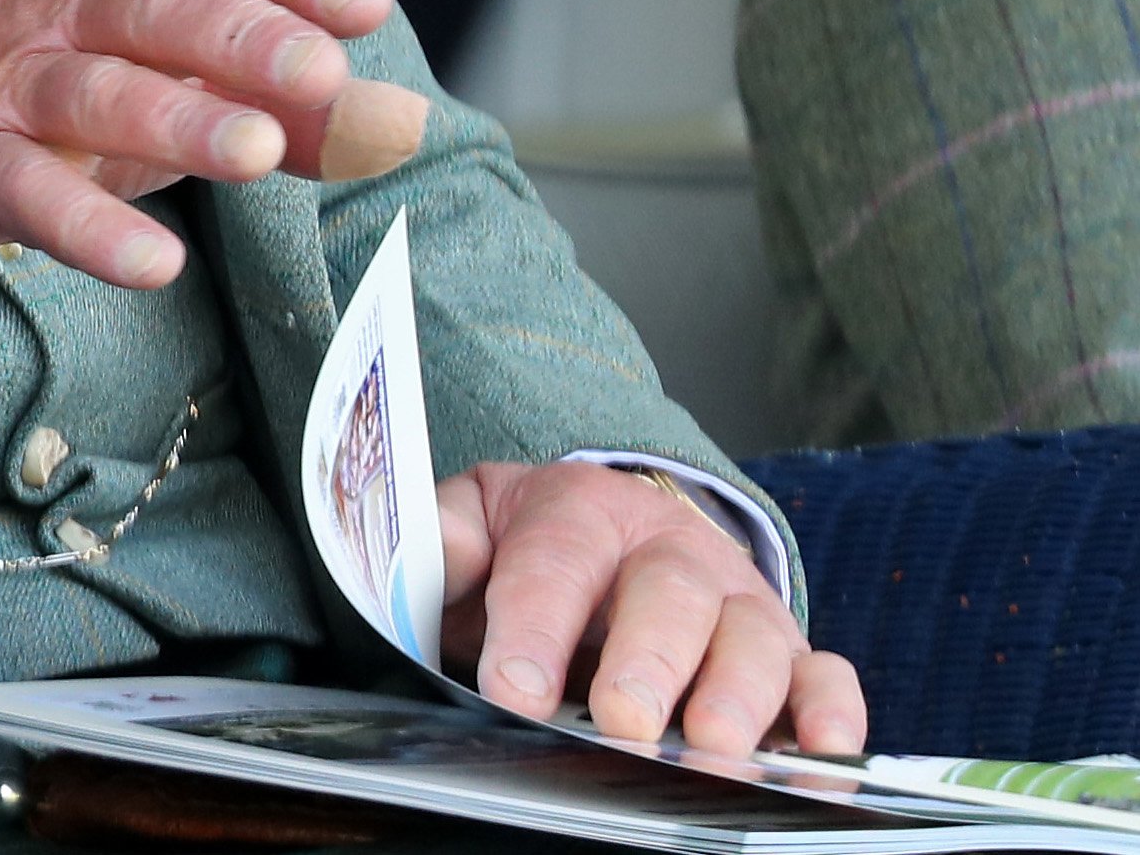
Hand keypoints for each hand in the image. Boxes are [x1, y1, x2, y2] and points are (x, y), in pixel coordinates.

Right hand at [0, 0, 392, 284]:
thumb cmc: (41, 98)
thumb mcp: (159, 84)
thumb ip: (281, 106)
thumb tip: (402, 123)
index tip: (366, 1)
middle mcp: (64, 17)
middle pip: (153, 4)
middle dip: (242, 33)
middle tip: (322, 71)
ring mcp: (8, 89)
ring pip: (94, 90)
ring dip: (177, 116)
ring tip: (258, 153)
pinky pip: (26, 192)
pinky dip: (88, 227)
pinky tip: (153, 265)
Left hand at [442, 459, 863, 756]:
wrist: (605, 537)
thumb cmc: (530, 546)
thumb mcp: (473, 521)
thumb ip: (444, 537)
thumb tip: (429, 551)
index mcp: (581, 510)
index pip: (555, 561)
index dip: (535, 626)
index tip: (515, 689)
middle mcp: (671, 548)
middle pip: (669, 593)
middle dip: (647, 660)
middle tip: (622, 721)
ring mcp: (737, 601)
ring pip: (753, 636)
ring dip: (737, 693)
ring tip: (713, 745)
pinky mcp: (790, 653)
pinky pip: (825, 675)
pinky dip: (831, 712)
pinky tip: (822, 751)